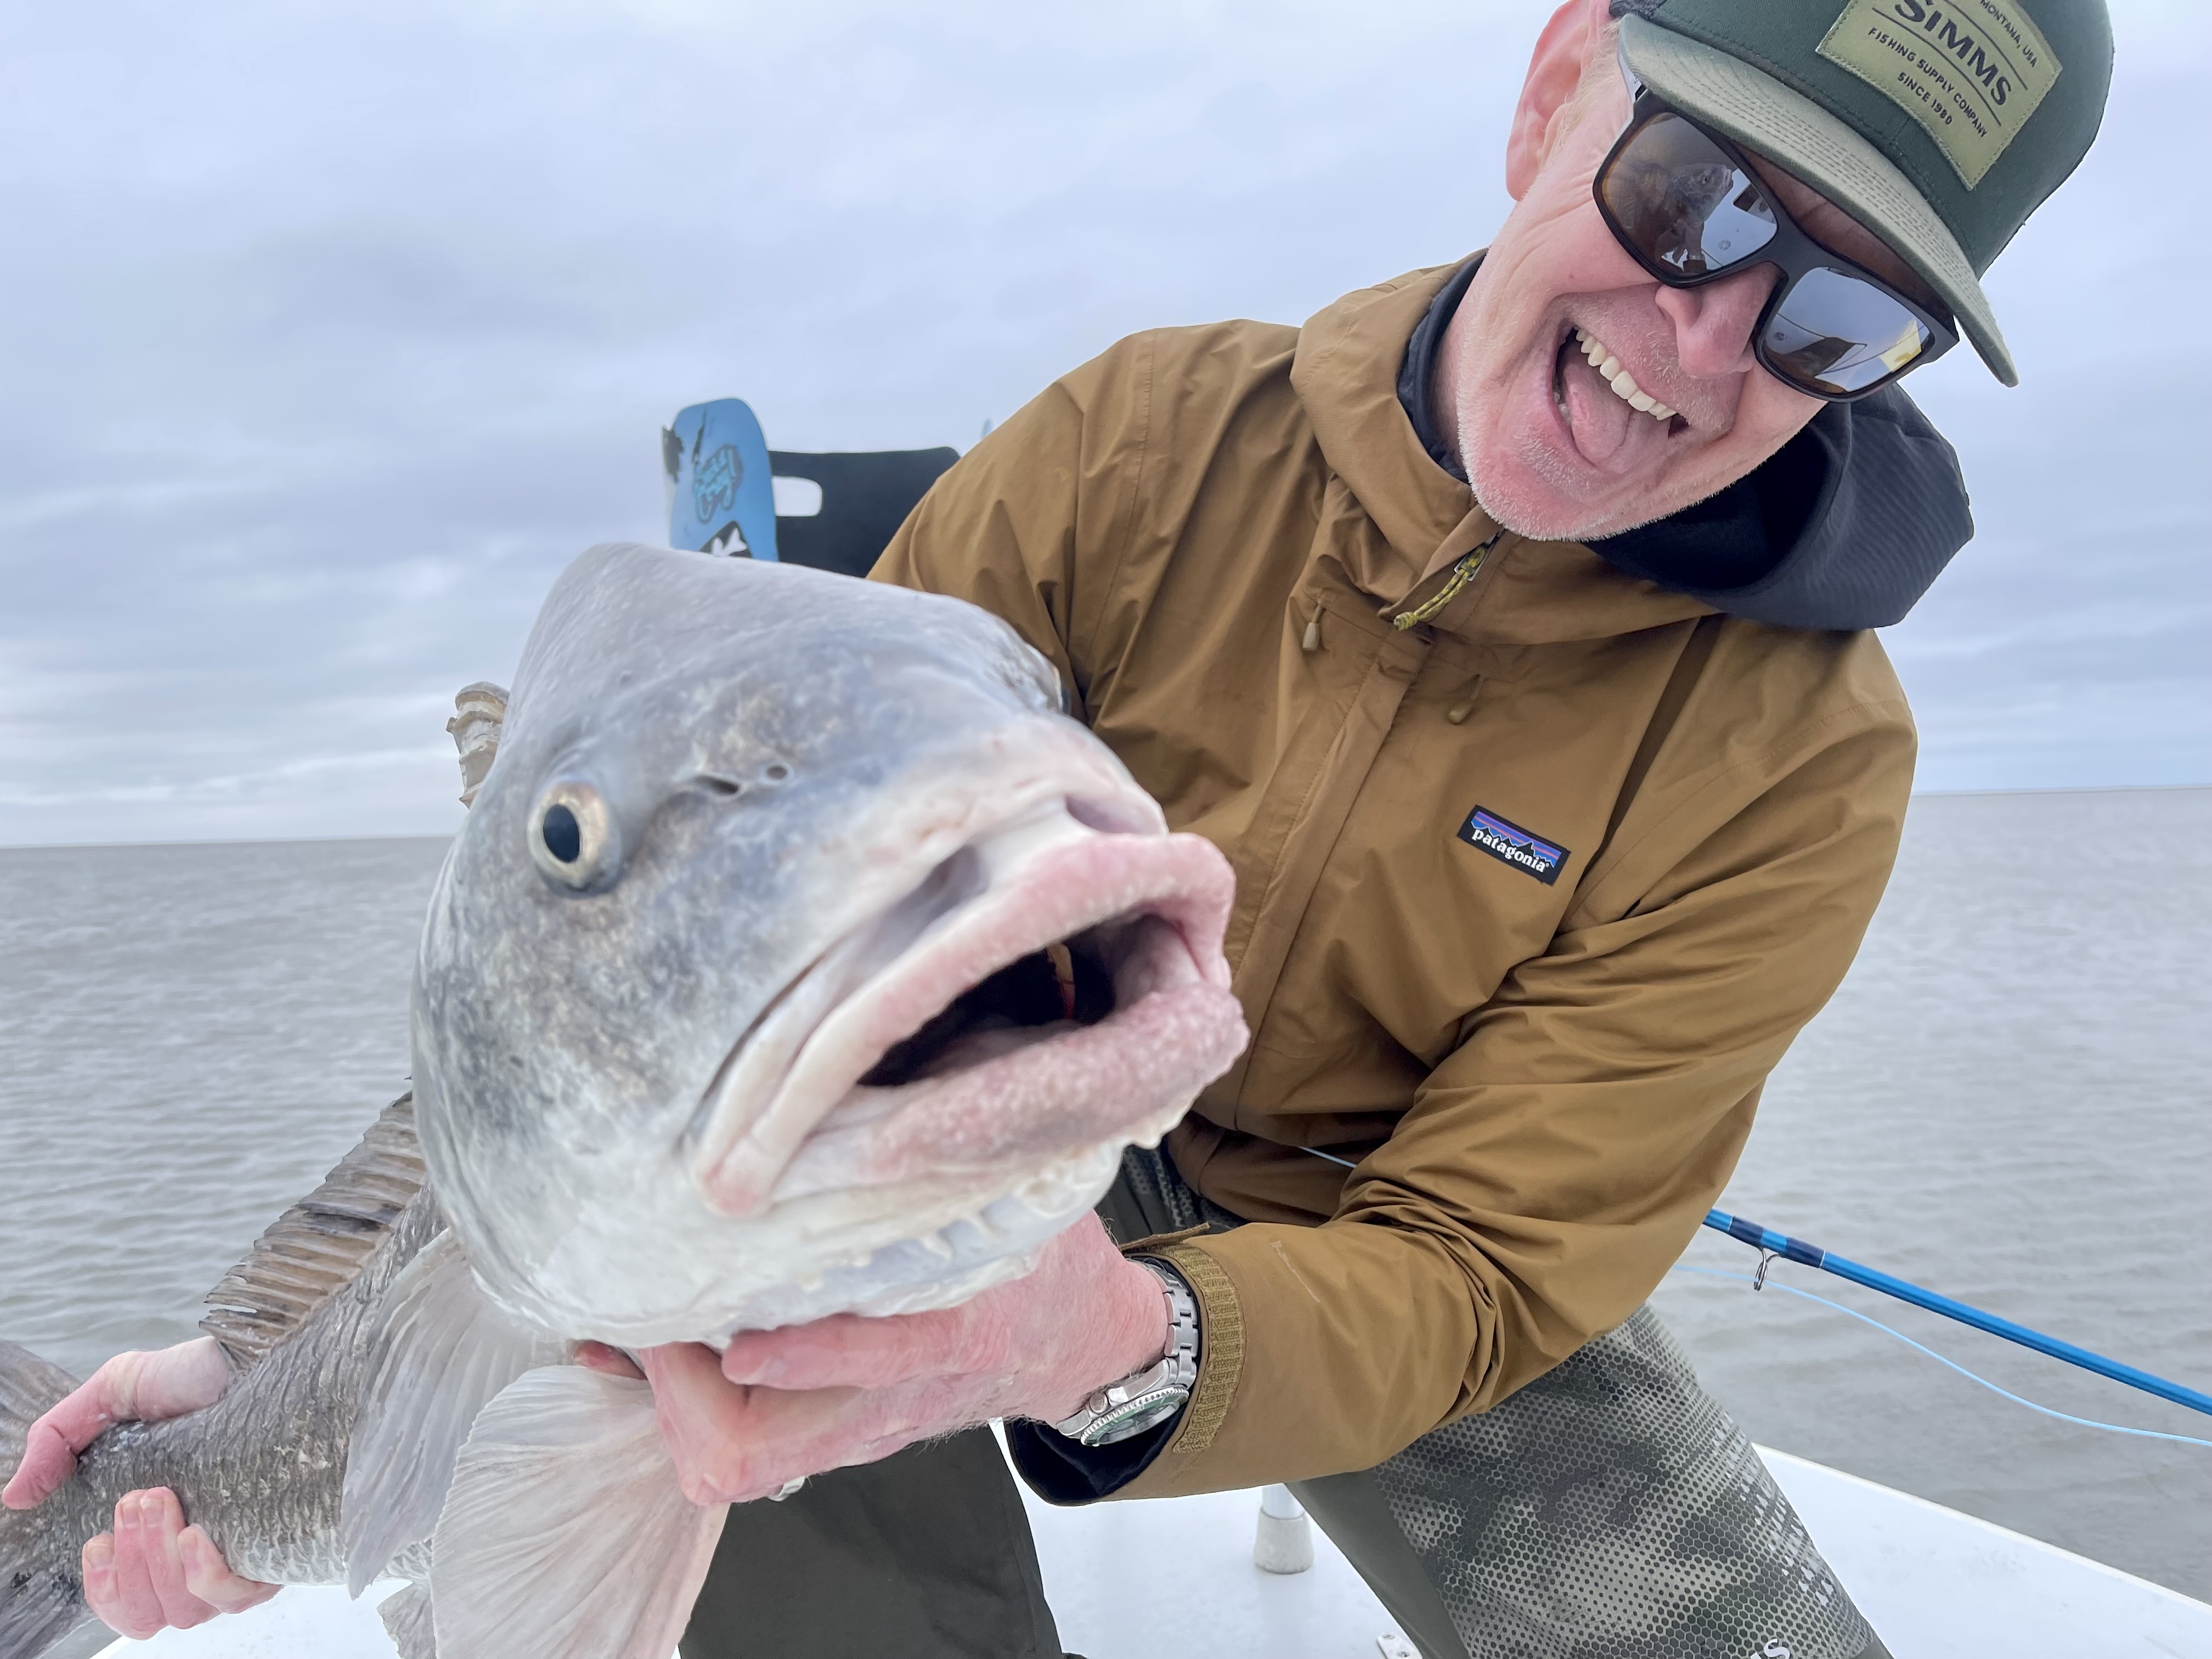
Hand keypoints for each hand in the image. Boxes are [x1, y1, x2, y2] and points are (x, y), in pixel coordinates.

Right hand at [0, 1337, 279, 1634]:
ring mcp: (238, 1554)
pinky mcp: (278, 1547)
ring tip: (162, 1500)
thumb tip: (14, 1496)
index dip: (104, 1589)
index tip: (97, 1540)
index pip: (124, 1604)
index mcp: (154, 1535)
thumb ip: (58, 1440)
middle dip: (132, 1564)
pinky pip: (240, 1597)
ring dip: (161, 1562)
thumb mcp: (115, 1394)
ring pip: (188, 1611)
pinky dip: (209, 1576)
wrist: (261, 1354)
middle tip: (137, 1499)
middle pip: (150, 1615)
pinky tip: (199, 1535)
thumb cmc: (192, 1377)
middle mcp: (196, 1555)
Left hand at [577, 1214, 1169, 1503]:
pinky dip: (684, 1399)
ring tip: (645, 1319)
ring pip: (734, 1460)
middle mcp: (889, 1401)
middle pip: (754, 1454)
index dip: (806, 1355)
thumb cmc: (1040, 1256)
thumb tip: (874, 1077)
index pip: (882, 1363)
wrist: (1078, 1343)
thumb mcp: (1021, 1199)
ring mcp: (853, 1427)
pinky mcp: (831, 1427)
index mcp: (957, 1336)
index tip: (740, 1328)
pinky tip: (651, 1340)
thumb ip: (957, 1156)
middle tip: (656, 1312)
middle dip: (681, 1396)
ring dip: (673, 1397)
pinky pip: (739, 1440)